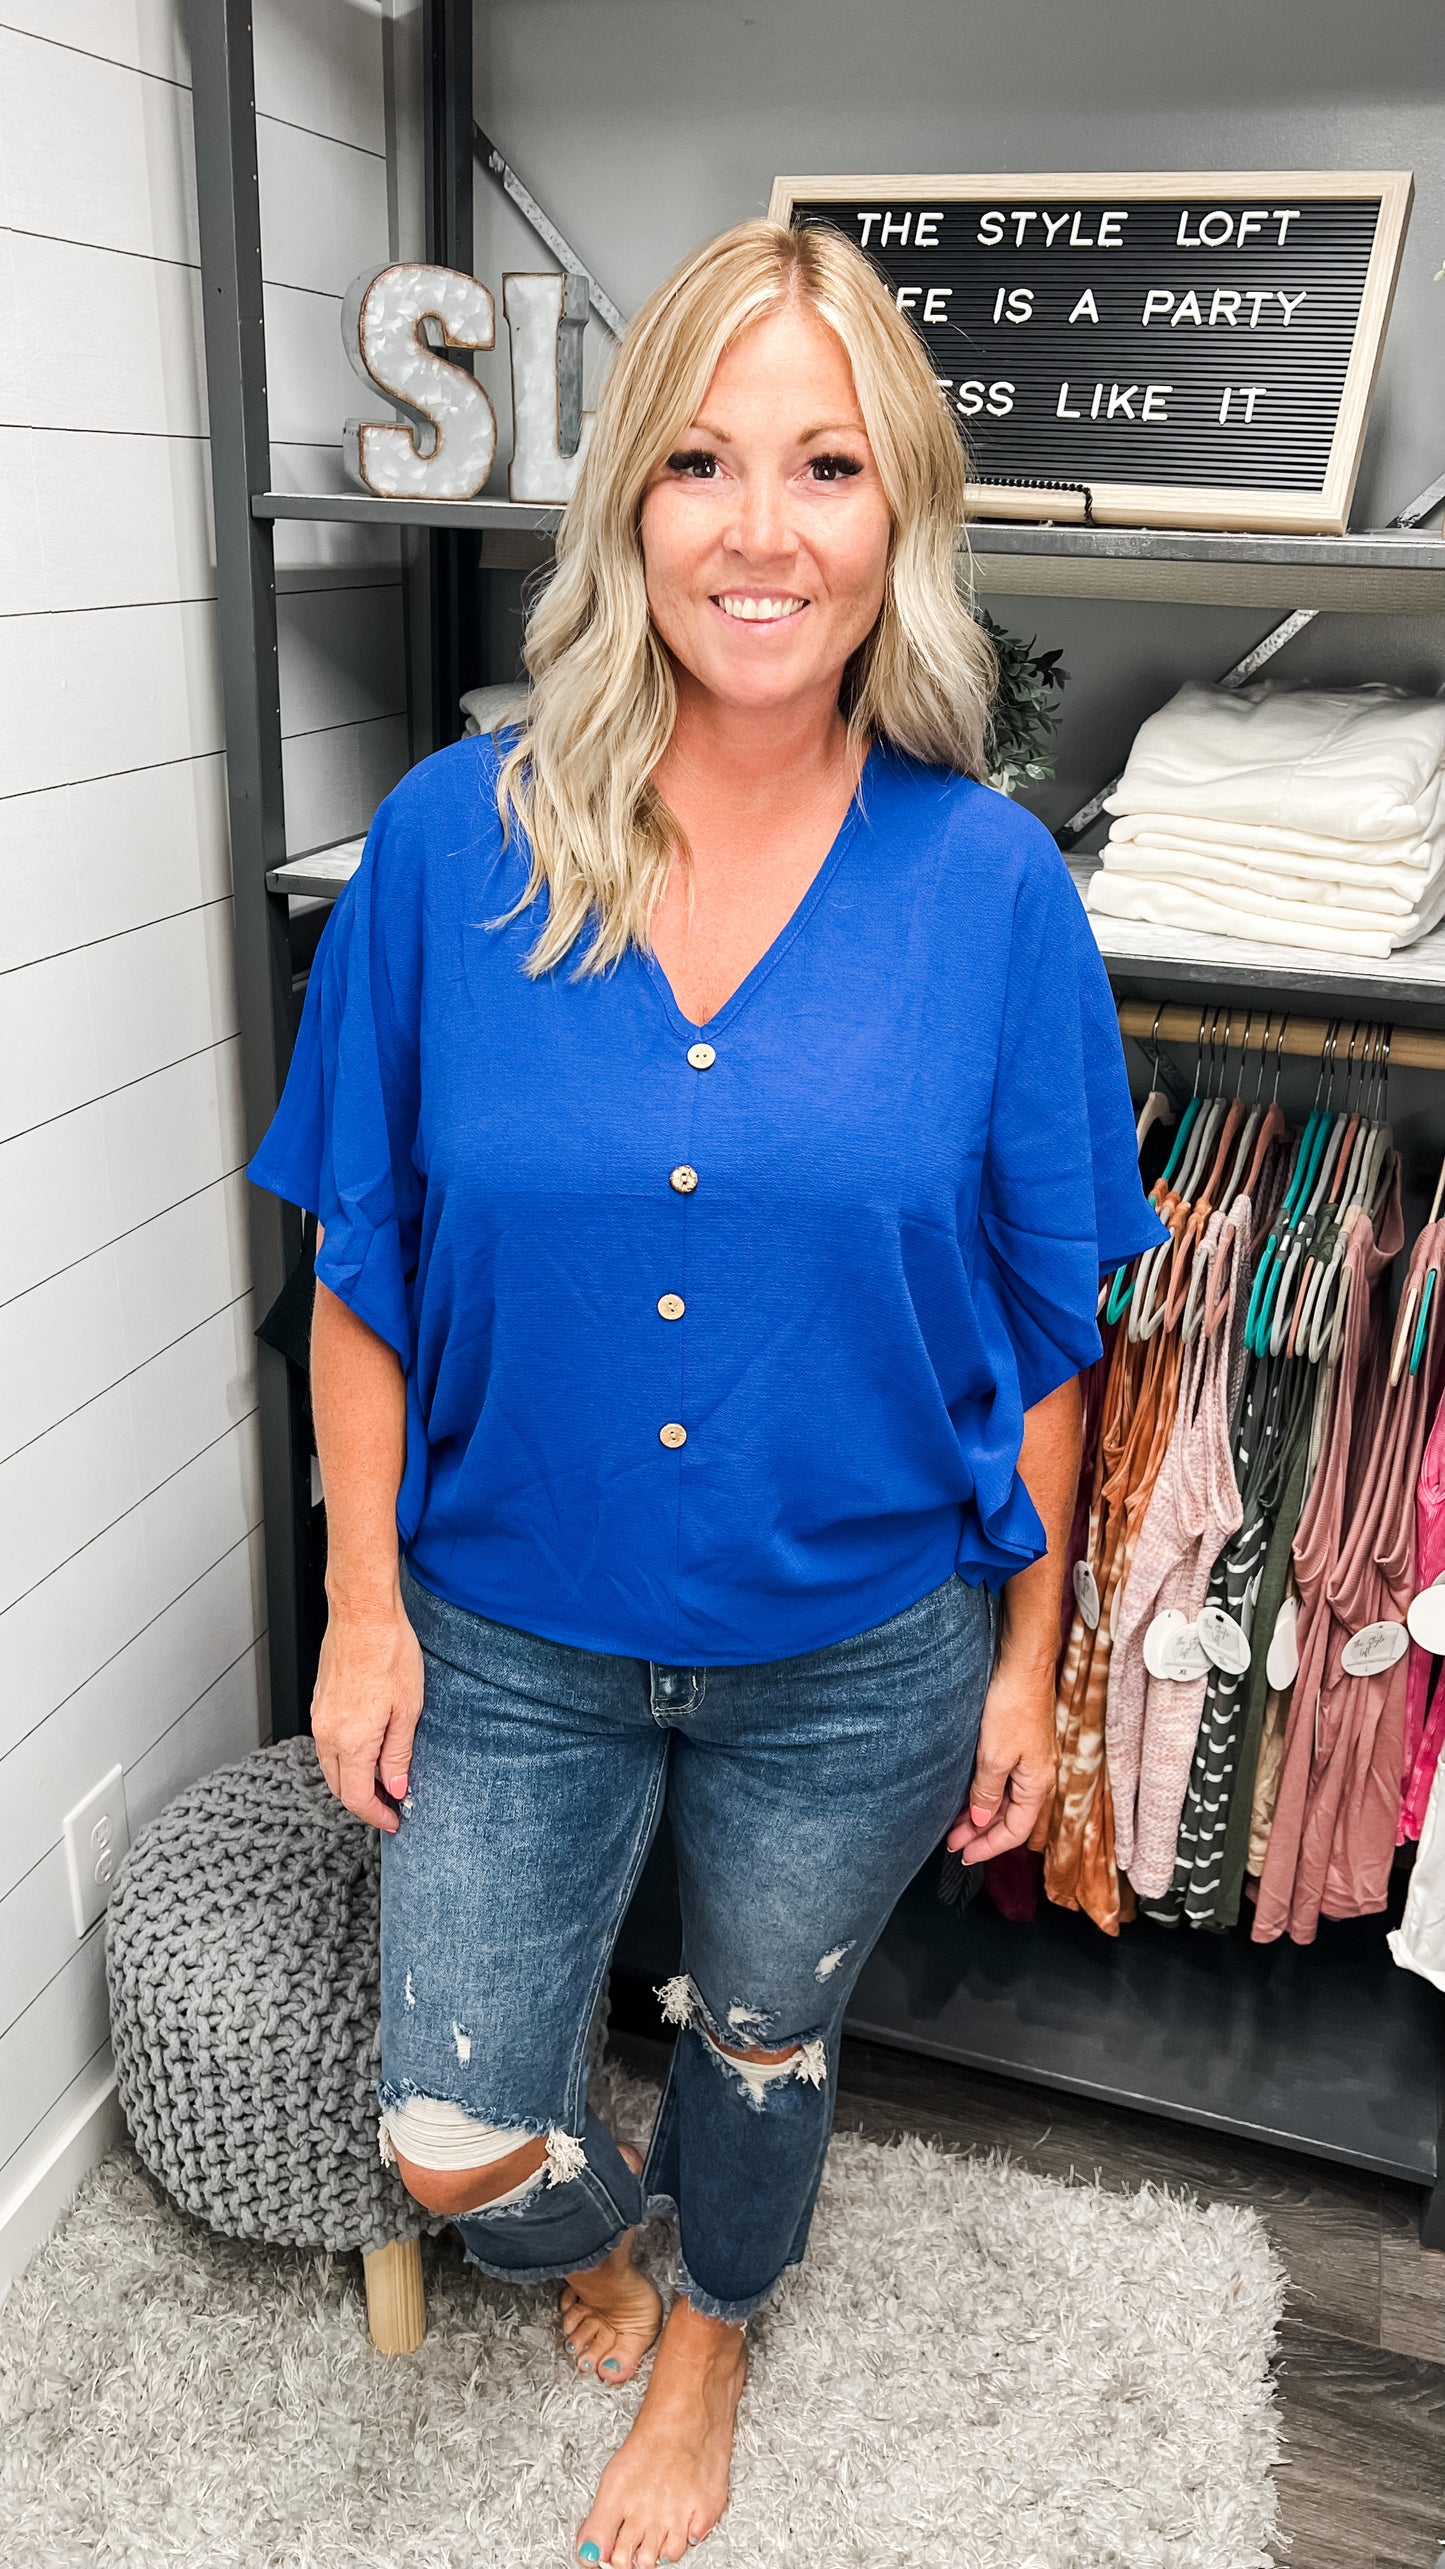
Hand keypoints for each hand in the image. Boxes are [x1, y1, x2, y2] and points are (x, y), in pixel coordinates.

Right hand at [310, 1602, 424, 1831]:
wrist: (363, 1614)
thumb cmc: (389, 1653)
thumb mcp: (407, 1710)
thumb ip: (398, 1755)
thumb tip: (395, 1788)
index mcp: (350, 1741)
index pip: (356, 1797)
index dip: (376, 1815)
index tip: (395, 1821)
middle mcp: (327, 1733)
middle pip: (339, 1786)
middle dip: (364, 1801)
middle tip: (392, 1804)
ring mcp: (320, 1716)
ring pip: (330, 1765)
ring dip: (353, 1779)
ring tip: (384, 1778)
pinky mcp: (320, 1701)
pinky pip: (327, 1743)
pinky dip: (345, 1757)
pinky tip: (368, 1749)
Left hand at [947, 1655, 1057, 1863]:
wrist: (1024, 1665)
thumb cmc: (1013, 1705)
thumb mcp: (994, 1755)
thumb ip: (988, 1793)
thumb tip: (983, 1822)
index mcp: (1038, 1784)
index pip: (1016, 1831)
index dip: (989, 1847)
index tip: (964, 1856)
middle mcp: (1039, 1777)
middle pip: (1011, 1820)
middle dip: (982, 1836)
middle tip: (952, 1844)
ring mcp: (1031, 1762)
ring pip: (1006, 1803)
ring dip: (981, 1817)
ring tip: (954, 1826)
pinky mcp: (1021, 1748)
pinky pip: (1005, 1785)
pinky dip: (985, 1797)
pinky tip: (968, 1798)